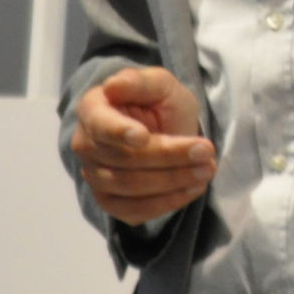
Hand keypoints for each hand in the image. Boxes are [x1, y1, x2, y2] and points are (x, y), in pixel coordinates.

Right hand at [70, 66, 214, 226]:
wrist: (164, 129)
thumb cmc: (159, 103)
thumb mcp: (160, 84)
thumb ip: (140, 82)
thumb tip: (112, 86)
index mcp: (92, 109)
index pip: (100, 125)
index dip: (120, 132)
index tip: (144, 136)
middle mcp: (86, 145)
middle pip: (123, 160)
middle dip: (169, 157)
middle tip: (207, 152)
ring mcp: (94, 176)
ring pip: (130, 188)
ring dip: (173, 182)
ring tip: (207, 170)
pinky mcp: (109, 201)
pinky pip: (132, 212)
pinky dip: (165, 204)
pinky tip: (192, 189)